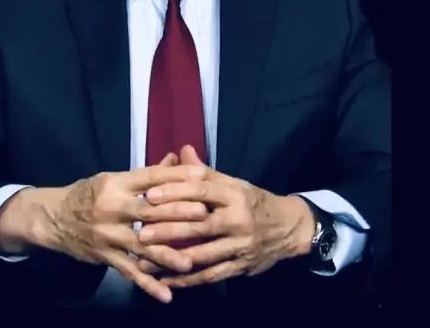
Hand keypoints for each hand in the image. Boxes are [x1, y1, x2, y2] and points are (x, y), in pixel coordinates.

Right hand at [6, 157, 207, 302]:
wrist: (53, 217)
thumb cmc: (89, 194)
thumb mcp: (114, 178)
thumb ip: (147, 174)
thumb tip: (176, 159)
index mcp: (117, 183)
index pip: (150, 178)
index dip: (175, 176)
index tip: (200, 176)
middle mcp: (112, 208)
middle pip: (149, 210)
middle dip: (177, 213)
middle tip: (204, 215)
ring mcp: (108, 235)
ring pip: (140, 245)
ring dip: (166, 254)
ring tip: (189, 262)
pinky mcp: (105, 257)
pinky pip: (128, 272)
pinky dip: (147, 284)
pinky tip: (166, 295)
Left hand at [136, 145, 315, 287]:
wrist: (288, 227)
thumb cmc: (252, 201)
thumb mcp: (232, 183)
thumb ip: (204, 172)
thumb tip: (182, 150)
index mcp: (234, 193)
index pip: (201, 191)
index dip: (174, 193)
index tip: (149, 196)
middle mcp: (238, 218)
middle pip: (199, 225)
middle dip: (168, 229)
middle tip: (141, 232)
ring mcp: (240, 245)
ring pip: (202, 253)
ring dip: (172, 258)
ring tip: (145, 260)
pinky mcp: (240, 266)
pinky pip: (211, 275)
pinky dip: (188, 279)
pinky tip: (167, 280)